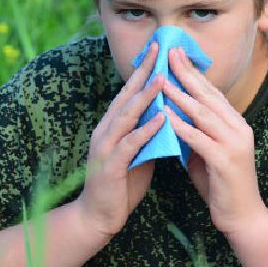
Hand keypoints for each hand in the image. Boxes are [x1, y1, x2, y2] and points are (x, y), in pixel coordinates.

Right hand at [76, 41, 165, 237]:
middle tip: (158, 50)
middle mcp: (106, 130)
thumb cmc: (121, 184)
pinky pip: (130, 144)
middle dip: (143, 72)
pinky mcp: (109, 166)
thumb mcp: (138, 154)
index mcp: (112, 126)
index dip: (143, 70)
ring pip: (126, 116)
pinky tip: (161, 118)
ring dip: (145, 96)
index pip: (129, 92)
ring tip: (163, 79)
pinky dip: (145, 130)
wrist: (98, 217)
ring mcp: (105, 147)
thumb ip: (149, 134)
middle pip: (126, 96)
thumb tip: (169, 115)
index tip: (158, 49)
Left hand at [162, 47, 267, 235]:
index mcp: (236, 123)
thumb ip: (196, 133)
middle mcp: (239, 128)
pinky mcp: (225, 160)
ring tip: (161, 80)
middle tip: (170, 54)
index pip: (212, 92)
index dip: (194, 73)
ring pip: (203, 113)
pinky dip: (180, 125)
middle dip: (187, 73)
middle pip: (208, 95)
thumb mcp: (208, 152)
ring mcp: (234, 143)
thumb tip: (173, 115)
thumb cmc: (222, 185)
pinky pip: (198, 138)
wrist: (243, 217)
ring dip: (180, 95)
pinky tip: (165, 115)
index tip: (177, 55)